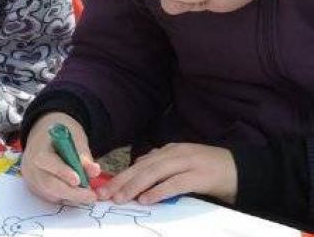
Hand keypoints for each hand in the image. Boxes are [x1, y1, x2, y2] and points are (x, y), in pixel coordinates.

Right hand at [21, 112, 100, 204]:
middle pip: (48, 184)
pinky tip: (77, 194)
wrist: (43, 138)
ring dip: (71, 197)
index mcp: (38, 149)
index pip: (47, 162)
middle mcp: (31, 166)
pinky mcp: (36, 189)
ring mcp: (32, 179)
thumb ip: (83, 155)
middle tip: (91, 196)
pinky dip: (66, 198)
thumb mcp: (74, 138)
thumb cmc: (60, 137)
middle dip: (72, 193)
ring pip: (51, 194)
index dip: (62, 172)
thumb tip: (94, 170)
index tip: (78, 180)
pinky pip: (51, 197)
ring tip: (87, 194)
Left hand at [98, 143, 236, 205]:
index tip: (105, 187)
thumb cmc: (211, 170)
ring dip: (135, 186)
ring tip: (121, 198)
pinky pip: (176, 184)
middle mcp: (176, 153)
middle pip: (143, 167)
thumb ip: (163, 166)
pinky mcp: (201, 176)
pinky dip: (159, 191)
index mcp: (170, 151)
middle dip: (122, 181)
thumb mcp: (184, 164)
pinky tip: (146, 199)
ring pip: (155, 173)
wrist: (244, 170)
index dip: (122, 175)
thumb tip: (140, 170)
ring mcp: (189, 163)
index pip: (141, 163)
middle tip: (106, 194)